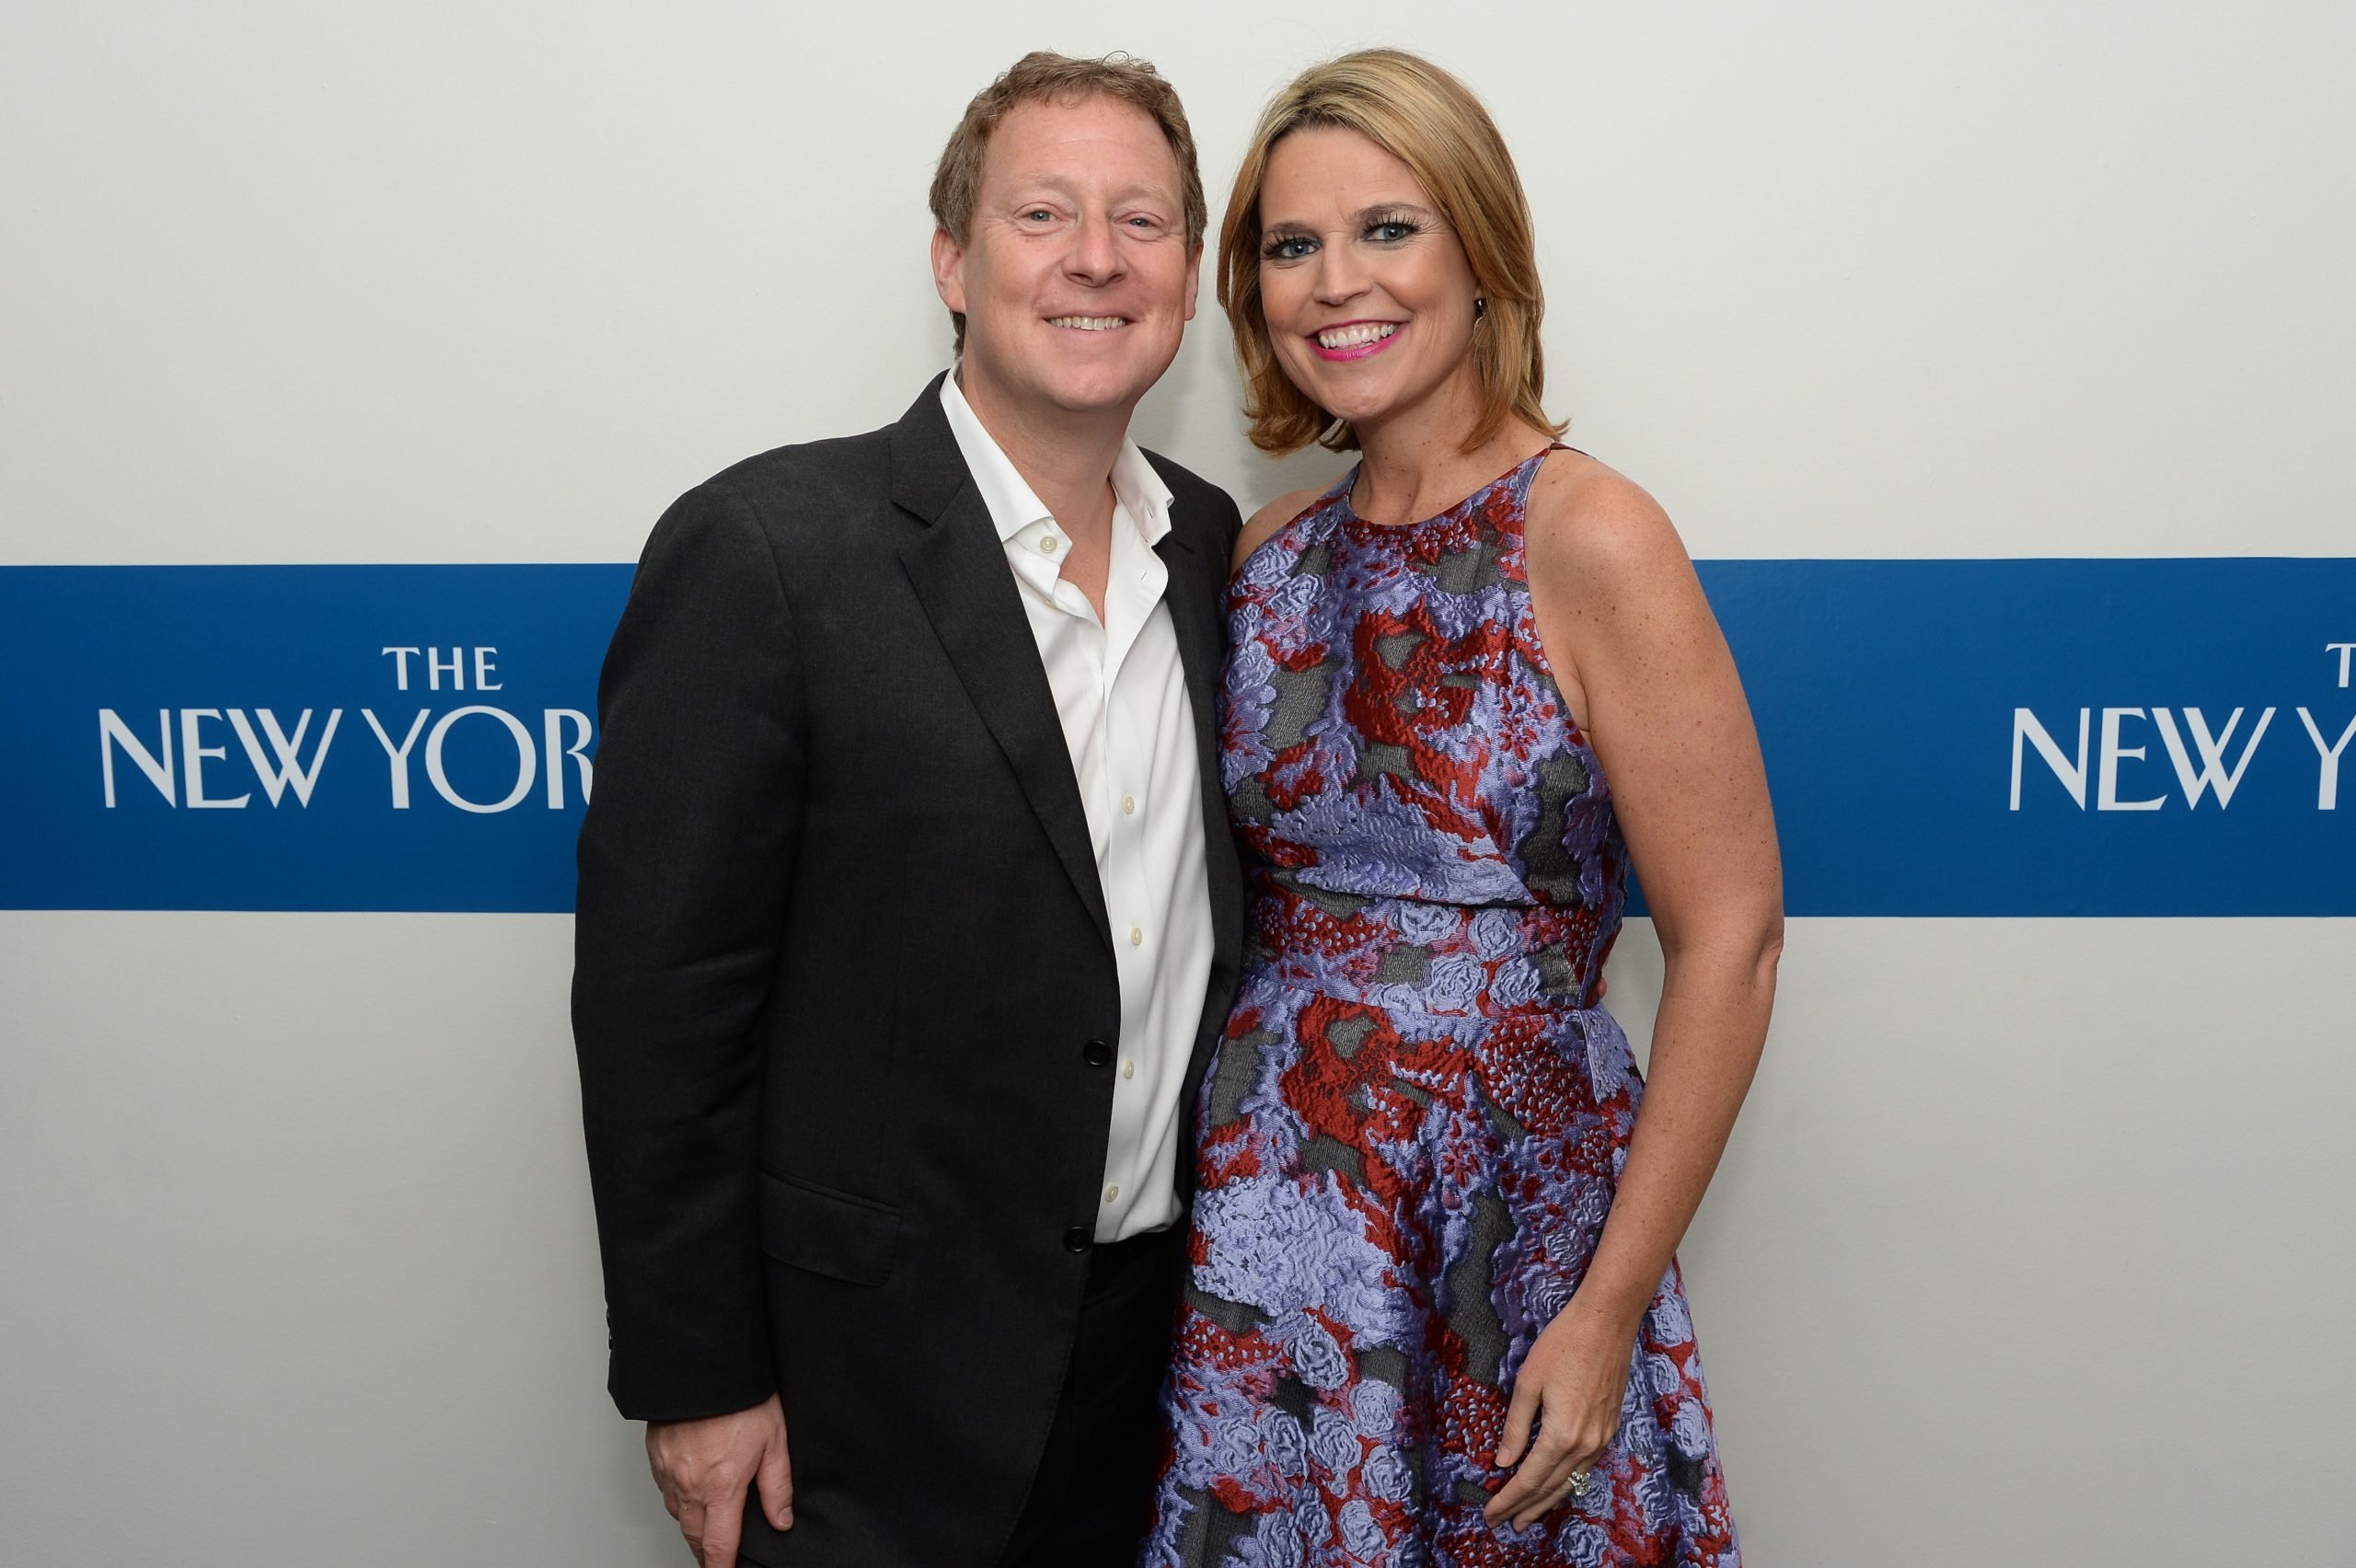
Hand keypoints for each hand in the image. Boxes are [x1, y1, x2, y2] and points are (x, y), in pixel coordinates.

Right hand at [646, 1393, 792, 1567]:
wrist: (703, 1363)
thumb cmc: (740, 1396)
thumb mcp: (774, 1439)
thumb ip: (777, 1485)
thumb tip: (781, 1519)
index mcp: (721, 1486)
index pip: (719, 1544)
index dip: (722, 1566)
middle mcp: (690, 1484)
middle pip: (694, 1535)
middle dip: (705, 1552)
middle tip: (716, 1557)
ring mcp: (669, 1471)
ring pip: (678, 1514)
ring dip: (692, 1525)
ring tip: (708, 1527)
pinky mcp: (656, 1456)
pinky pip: (666, 1490)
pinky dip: (679, 1498)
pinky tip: (692, 1491)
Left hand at [1484, 1296, 1634, 1530]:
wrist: (1607, 1323)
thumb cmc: (1562, 1344)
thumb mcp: (1528, 1382)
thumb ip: (1515, 1427)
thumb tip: (1504, 1462)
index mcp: (1561, 1434)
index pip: (1528, 1479)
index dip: (1507, 1500)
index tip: (1489, 1514)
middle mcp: (1586, 1444)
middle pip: (1551, 1487)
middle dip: (1525, 1509)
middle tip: (1505, 1524)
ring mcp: (1602, 1438)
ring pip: (1572, 1482)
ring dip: (1548, 1502)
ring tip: (1528, 1518)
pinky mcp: (1611, 1428)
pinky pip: (1587, 1467)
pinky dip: (1568, 1483)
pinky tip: (1558, 1487)